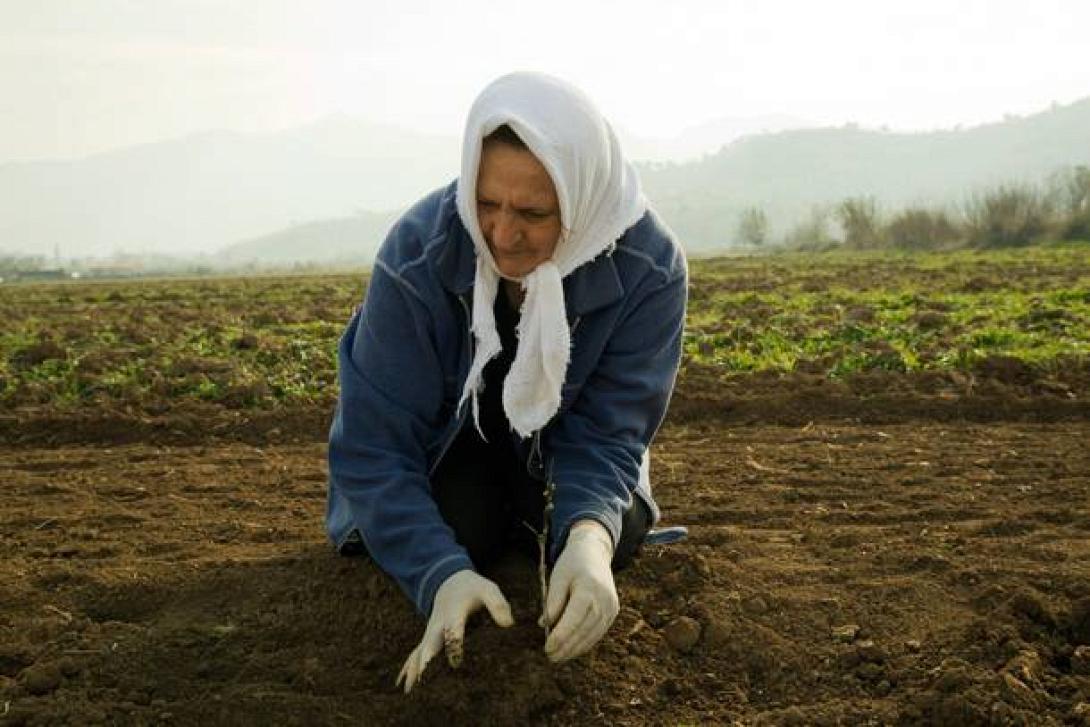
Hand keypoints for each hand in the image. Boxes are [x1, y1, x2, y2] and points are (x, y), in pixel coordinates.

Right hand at [396, 569, 513, 692]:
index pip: (453, 630)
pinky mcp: (427, 639)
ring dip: (414, 671)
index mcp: (453, 615)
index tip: (455, 662)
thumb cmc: (472, 589)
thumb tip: (508, 624)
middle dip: (426, 662)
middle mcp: (438, 625)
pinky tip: (403, 686)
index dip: (454, 645)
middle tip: (423, 680)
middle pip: (430, 644)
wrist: (449, 581)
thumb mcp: (487, 589)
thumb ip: (498, 604)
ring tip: (409, 691)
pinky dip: (409, 669)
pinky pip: (415, 655)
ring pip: (419, 653)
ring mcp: (430, 633)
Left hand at [542, 520, 618, 661]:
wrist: (594, 553)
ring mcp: (611, 607)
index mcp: (589, 588)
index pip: (574, 619)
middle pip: (584, 630)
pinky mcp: (613, 611)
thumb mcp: (558, 578)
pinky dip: (585, 643)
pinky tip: (572, 649)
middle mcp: (604, 599)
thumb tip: (544, 625)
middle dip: (566, 647)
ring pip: (592, 635)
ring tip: (559, 657)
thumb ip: (552, 601)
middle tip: (550, 657)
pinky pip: (598, 632)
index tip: (547, 647)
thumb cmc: (571, 565)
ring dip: (575, 649)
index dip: (560, 636)